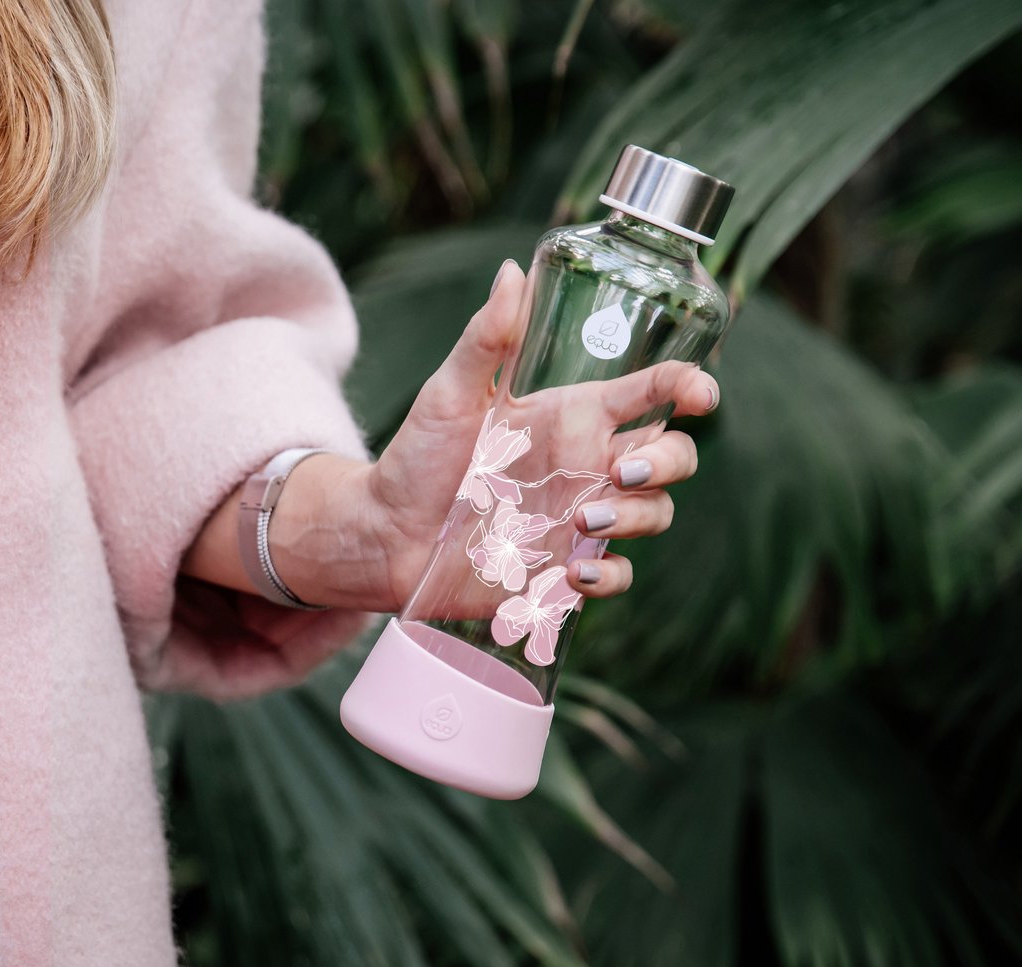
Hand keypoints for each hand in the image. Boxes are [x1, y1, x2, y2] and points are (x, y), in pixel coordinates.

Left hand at [181, 259, 720, 611]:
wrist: (385, 531)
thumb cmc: (416, 456)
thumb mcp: (449, 393)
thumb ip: (486, 339)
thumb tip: (513, 271)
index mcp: (572, 416)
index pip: (649, 393)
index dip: (686, 387)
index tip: (700, 393)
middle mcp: (588, 465)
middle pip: (673, 456)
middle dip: (670, 461)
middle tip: (620, 469)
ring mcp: (581, 518)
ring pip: (655, 514)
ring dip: (636, 516)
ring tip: (582, 519)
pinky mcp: (565, 567)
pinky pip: (617, 575)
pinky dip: (610, 576)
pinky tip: (574, 573)